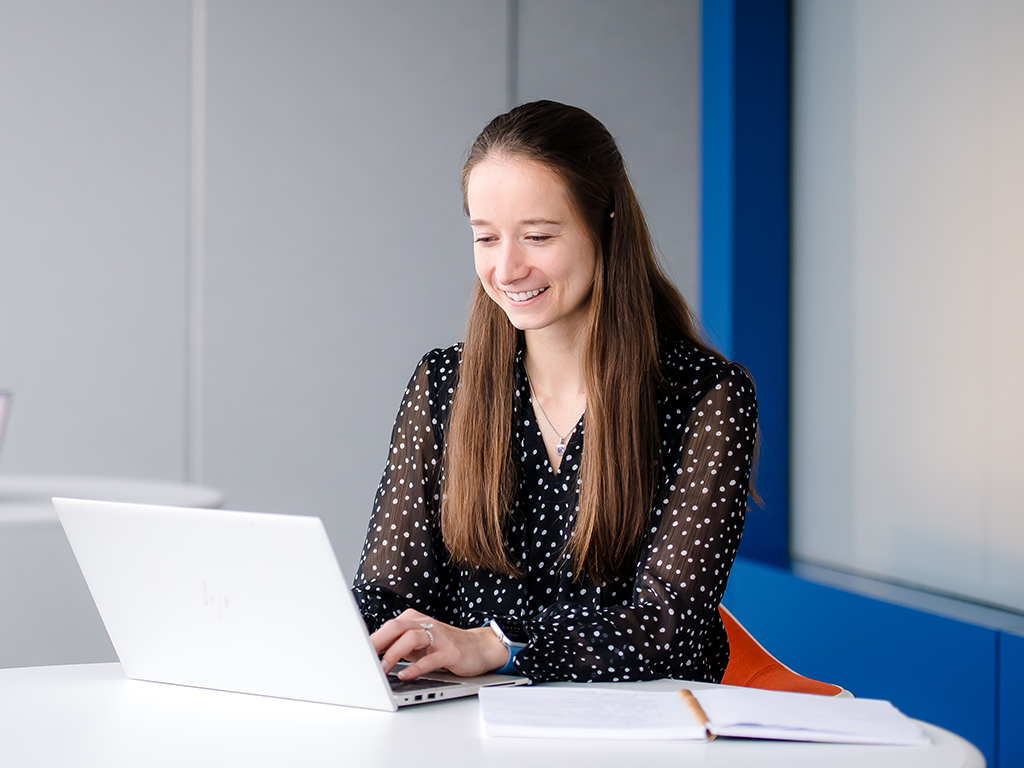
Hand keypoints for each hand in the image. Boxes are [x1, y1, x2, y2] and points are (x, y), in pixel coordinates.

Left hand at [370, 609, 509, 679]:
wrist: (478, 648)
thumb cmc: (444, 646)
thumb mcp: (418, 643)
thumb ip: (398, 644)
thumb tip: (371, 653)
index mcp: (414, 621)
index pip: (388, 626)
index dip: (371, 638)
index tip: (355, 651)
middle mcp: (425, 625)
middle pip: (396, 626)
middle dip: (378, 642)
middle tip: (364, 658)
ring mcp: (439, 637)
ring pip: (411, 638)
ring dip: (394, 653)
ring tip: (383, 669)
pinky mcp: (450, 652)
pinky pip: (430, 659)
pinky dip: (415, 667)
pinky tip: (405, 674)